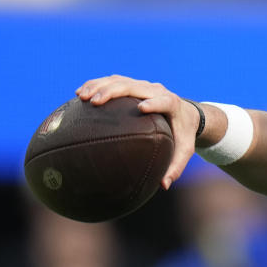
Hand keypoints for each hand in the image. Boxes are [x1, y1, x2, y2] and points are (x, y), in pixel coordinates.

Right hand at [76, 75, 200, 188]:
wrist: (187, 114)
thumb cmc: (184, 135)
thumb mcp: (185, 151)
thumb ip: (176, 167)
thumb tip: (163, 186)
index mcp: (172, 104)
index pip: (164, 101)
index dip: (154, 102)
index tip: (141, 108)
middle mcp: (157, 90)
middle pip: (134, 86)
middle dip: (112, 92)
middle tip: (93, 102)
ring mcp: (144, 86)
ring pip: (120, 80)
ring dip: (99, 86)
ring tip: (81, 96)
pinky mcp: (134, 85)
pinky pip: (113, 81)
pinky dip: (96, 84)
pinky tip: (79, 93)